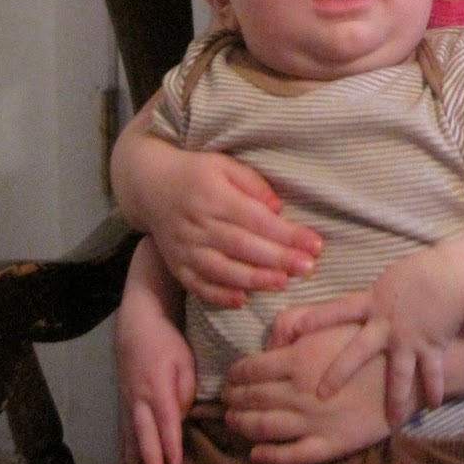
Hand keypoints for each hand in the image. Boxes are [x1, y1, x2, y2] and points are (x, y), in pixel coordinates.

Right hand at [114, 276, 195, 463]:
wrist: (136, 322)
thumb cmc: (166, 338)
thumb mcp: (185, 358)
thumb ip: (186, 388)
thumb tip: (182, 415)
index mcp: (157, 386)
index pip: (166, 420)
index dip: (170, 443)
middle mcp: (139, 397)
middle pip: (145, 433)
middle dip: (151, 459)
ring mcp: (127, 400)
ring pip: (130, 436)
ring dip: (134, 461)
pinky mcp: (122, 400)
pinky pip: (122, 429)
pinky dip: (124, 448)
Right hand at [144, 147, 322, 307]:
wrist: (150, 187)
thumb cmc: (196, 173)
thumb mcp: (224, 164)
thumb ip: (252, 183)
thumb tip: (277, 208)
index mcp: (214, 196)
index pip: (256, 219)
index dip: (286, 234)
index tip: (314, 244)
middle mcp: (198, 224)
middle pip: (243, 246)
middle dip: (278, 259)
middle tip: (308, 268)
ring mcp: (185, 249)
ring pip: (222, 269)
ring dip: (254, 279)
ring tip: (283, 283)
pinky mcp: (177, 266)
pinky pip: (198, 285)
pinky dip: (219, 295)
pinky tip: (243, 299)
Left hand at [222, 325, 395, 463]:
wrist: (407, 371)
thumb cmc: (370, 337)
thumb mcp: (332, 317)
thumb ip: (296, 322)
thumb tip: (269, 341)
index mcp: (298, 359)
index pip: (251, 369)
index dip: (234, 375)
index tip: (228, 377)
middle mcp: (299, 392)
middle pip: (253, 399)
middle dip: (234, 400)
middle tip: (224, 400)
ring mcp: (313, 421)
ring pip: (265, 428)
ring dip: (244, 425)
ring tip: (233, 422)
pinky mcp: (330, 444)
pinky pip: (291, 455)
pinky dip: (268, 457)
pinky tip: (257, 454)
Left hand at [268, 252, 463, 426]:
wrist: (450, 275)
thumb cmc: (416, 275)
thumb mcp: (386, 283)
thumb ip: (367, 303)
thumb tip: (347, 313)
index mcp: (373, 301)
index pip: (338, 309)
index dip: (315, 319)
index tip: (292, 331)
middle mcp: (387, 323)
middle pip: (358, 350)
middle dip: (339, 373)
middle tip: (320, 394)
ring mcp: (409, 337)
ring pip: (398, 372)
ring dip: (395, 397)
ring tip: (390, 420)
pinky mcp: (431, 346)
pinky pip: (431, 373)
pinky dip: (434, 389)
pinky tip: (432, 405)